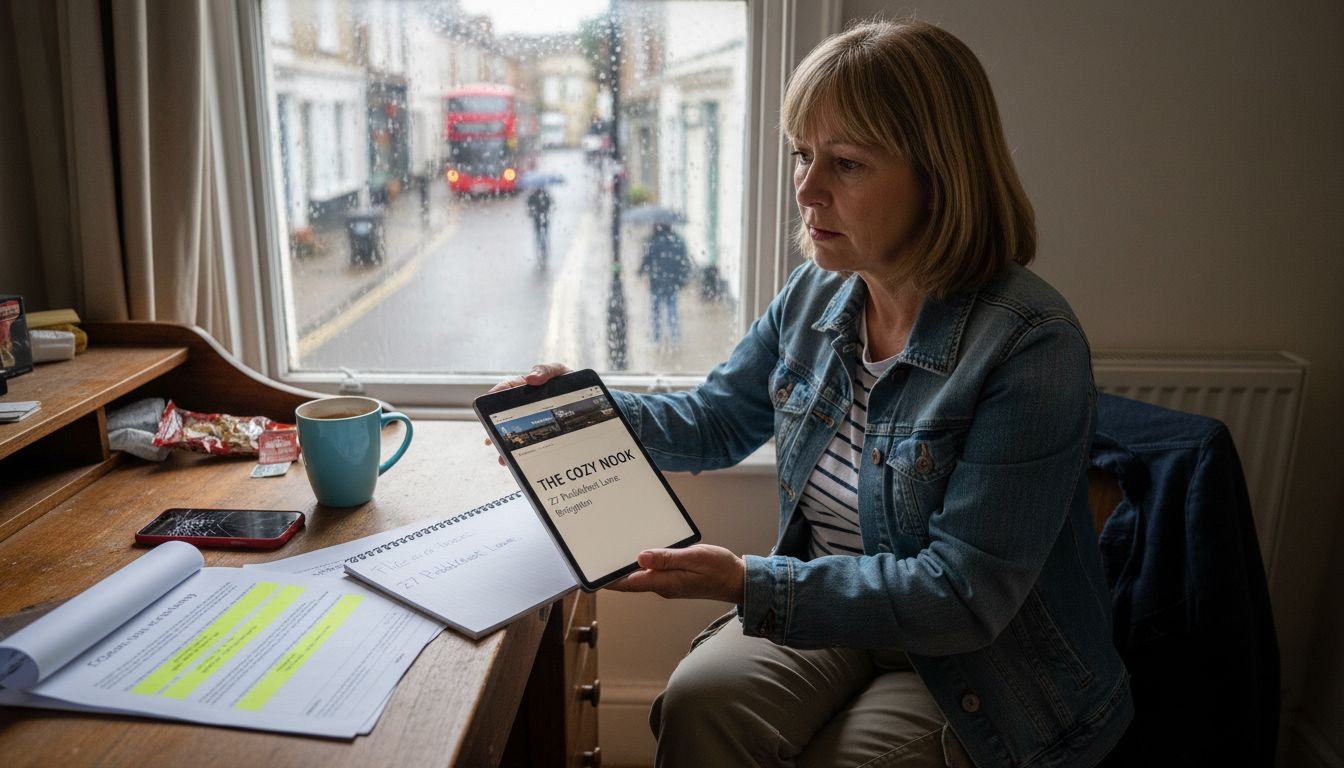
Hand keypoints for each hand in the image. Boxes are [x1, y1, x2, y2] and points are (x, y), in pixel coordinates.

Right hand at [485, 363, 571, 464]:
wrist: (592, 400)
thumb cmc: (572, 382)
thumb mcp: (560, 372)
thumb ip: (545, 371)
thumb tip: (529, 378)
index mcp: (526, 389)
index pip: (506, 390)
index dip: (494, 396)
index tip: (485, 404)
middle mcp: (526, 407)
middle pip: (506, 418)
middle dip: (496, 430)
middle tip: (490, 440)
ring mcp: (533, 422)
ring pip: (516, 435)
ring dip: (507, 447)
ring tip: (503, 459)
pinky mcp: (544, 434)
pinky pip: (532, 446)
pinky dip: (524, 455)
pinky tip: (520, 463)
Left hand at [605, 544, 744, 603]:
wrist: (738, 580)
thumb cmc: (719, 569)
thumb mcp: (694, 558)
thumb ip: (668, 558)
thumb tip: (640, 558)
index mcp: (665, 583)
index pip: (628, 583)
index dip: (608, 581)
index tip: (590, 576)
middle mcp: (662, 586)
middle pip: (630, 581)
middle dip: (613, 572)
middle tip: (595, 557)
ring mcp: (668, 584)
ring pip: (641, 576)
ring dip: (627, 567)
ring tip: (611, 552)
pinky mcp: (673, 579)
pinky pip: (652, 572)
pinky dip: (642, 563)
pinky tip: (640, 553)